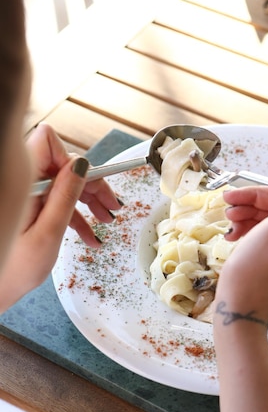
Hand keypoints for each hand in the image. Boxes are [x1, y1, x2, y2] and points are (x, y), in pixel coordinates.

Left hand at [27, 124, 119, 246]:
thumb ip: (65, 196)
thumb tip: (81, 166)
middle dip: (90, 184)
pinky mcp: (28, 205)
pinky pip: (55, 199)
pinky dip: (74, 214)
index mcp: (23, 183)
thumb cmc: (13, 268)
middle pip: (62, 164)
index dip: (74, 161)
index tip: (92, 183)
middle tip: (110, 205)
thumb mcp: (49, 233)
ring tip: (105, 221)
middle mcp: (23, 182)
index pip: (50, 144)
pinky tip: (89, 234)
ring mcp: (25, 193)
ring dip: (86, 201)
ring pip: (63, 183)